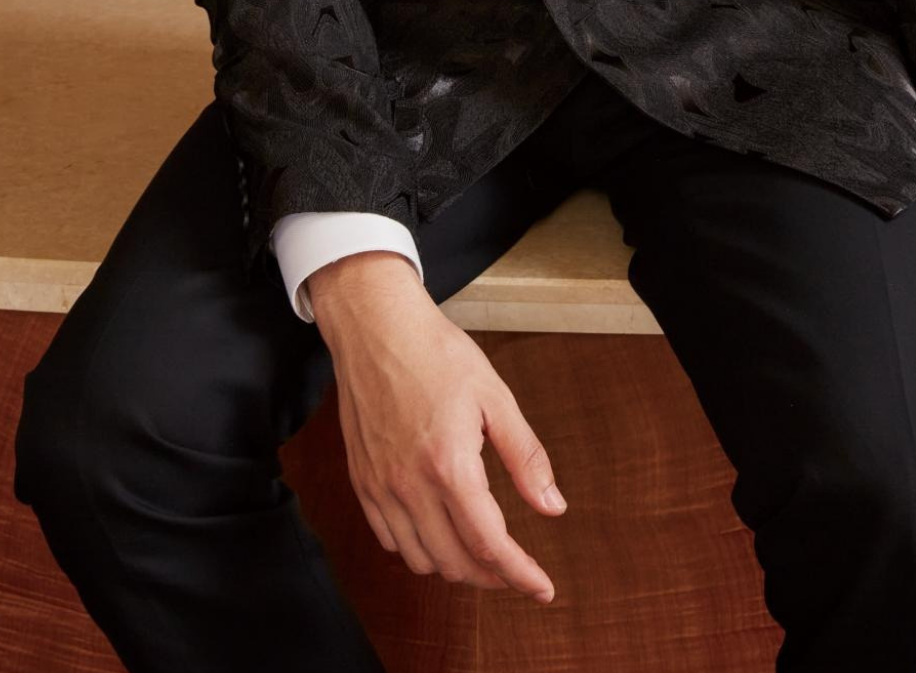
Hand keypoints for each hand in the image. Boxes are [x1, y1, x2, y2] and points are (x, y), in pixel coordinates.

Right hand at [307, 252, 566, 601]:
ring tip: (480, 551)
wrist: (375, 326)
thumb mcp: (495, 396)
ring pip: (420, 560)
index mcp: (449, 465)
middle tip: (517, 567)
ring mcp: (381, 487)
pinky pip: (389, 540)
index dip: (520, 574)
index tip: (542, 589)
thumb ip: (526, 457)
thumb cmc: (436, 352)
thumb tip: (553, 507)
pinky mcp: (362, 481)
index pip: (489, 544)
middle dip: (493, 575)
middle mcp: (410, 485)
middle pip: (455, 562)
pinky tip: (437, 531)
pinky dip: (418, 549)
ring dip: (454, 566)